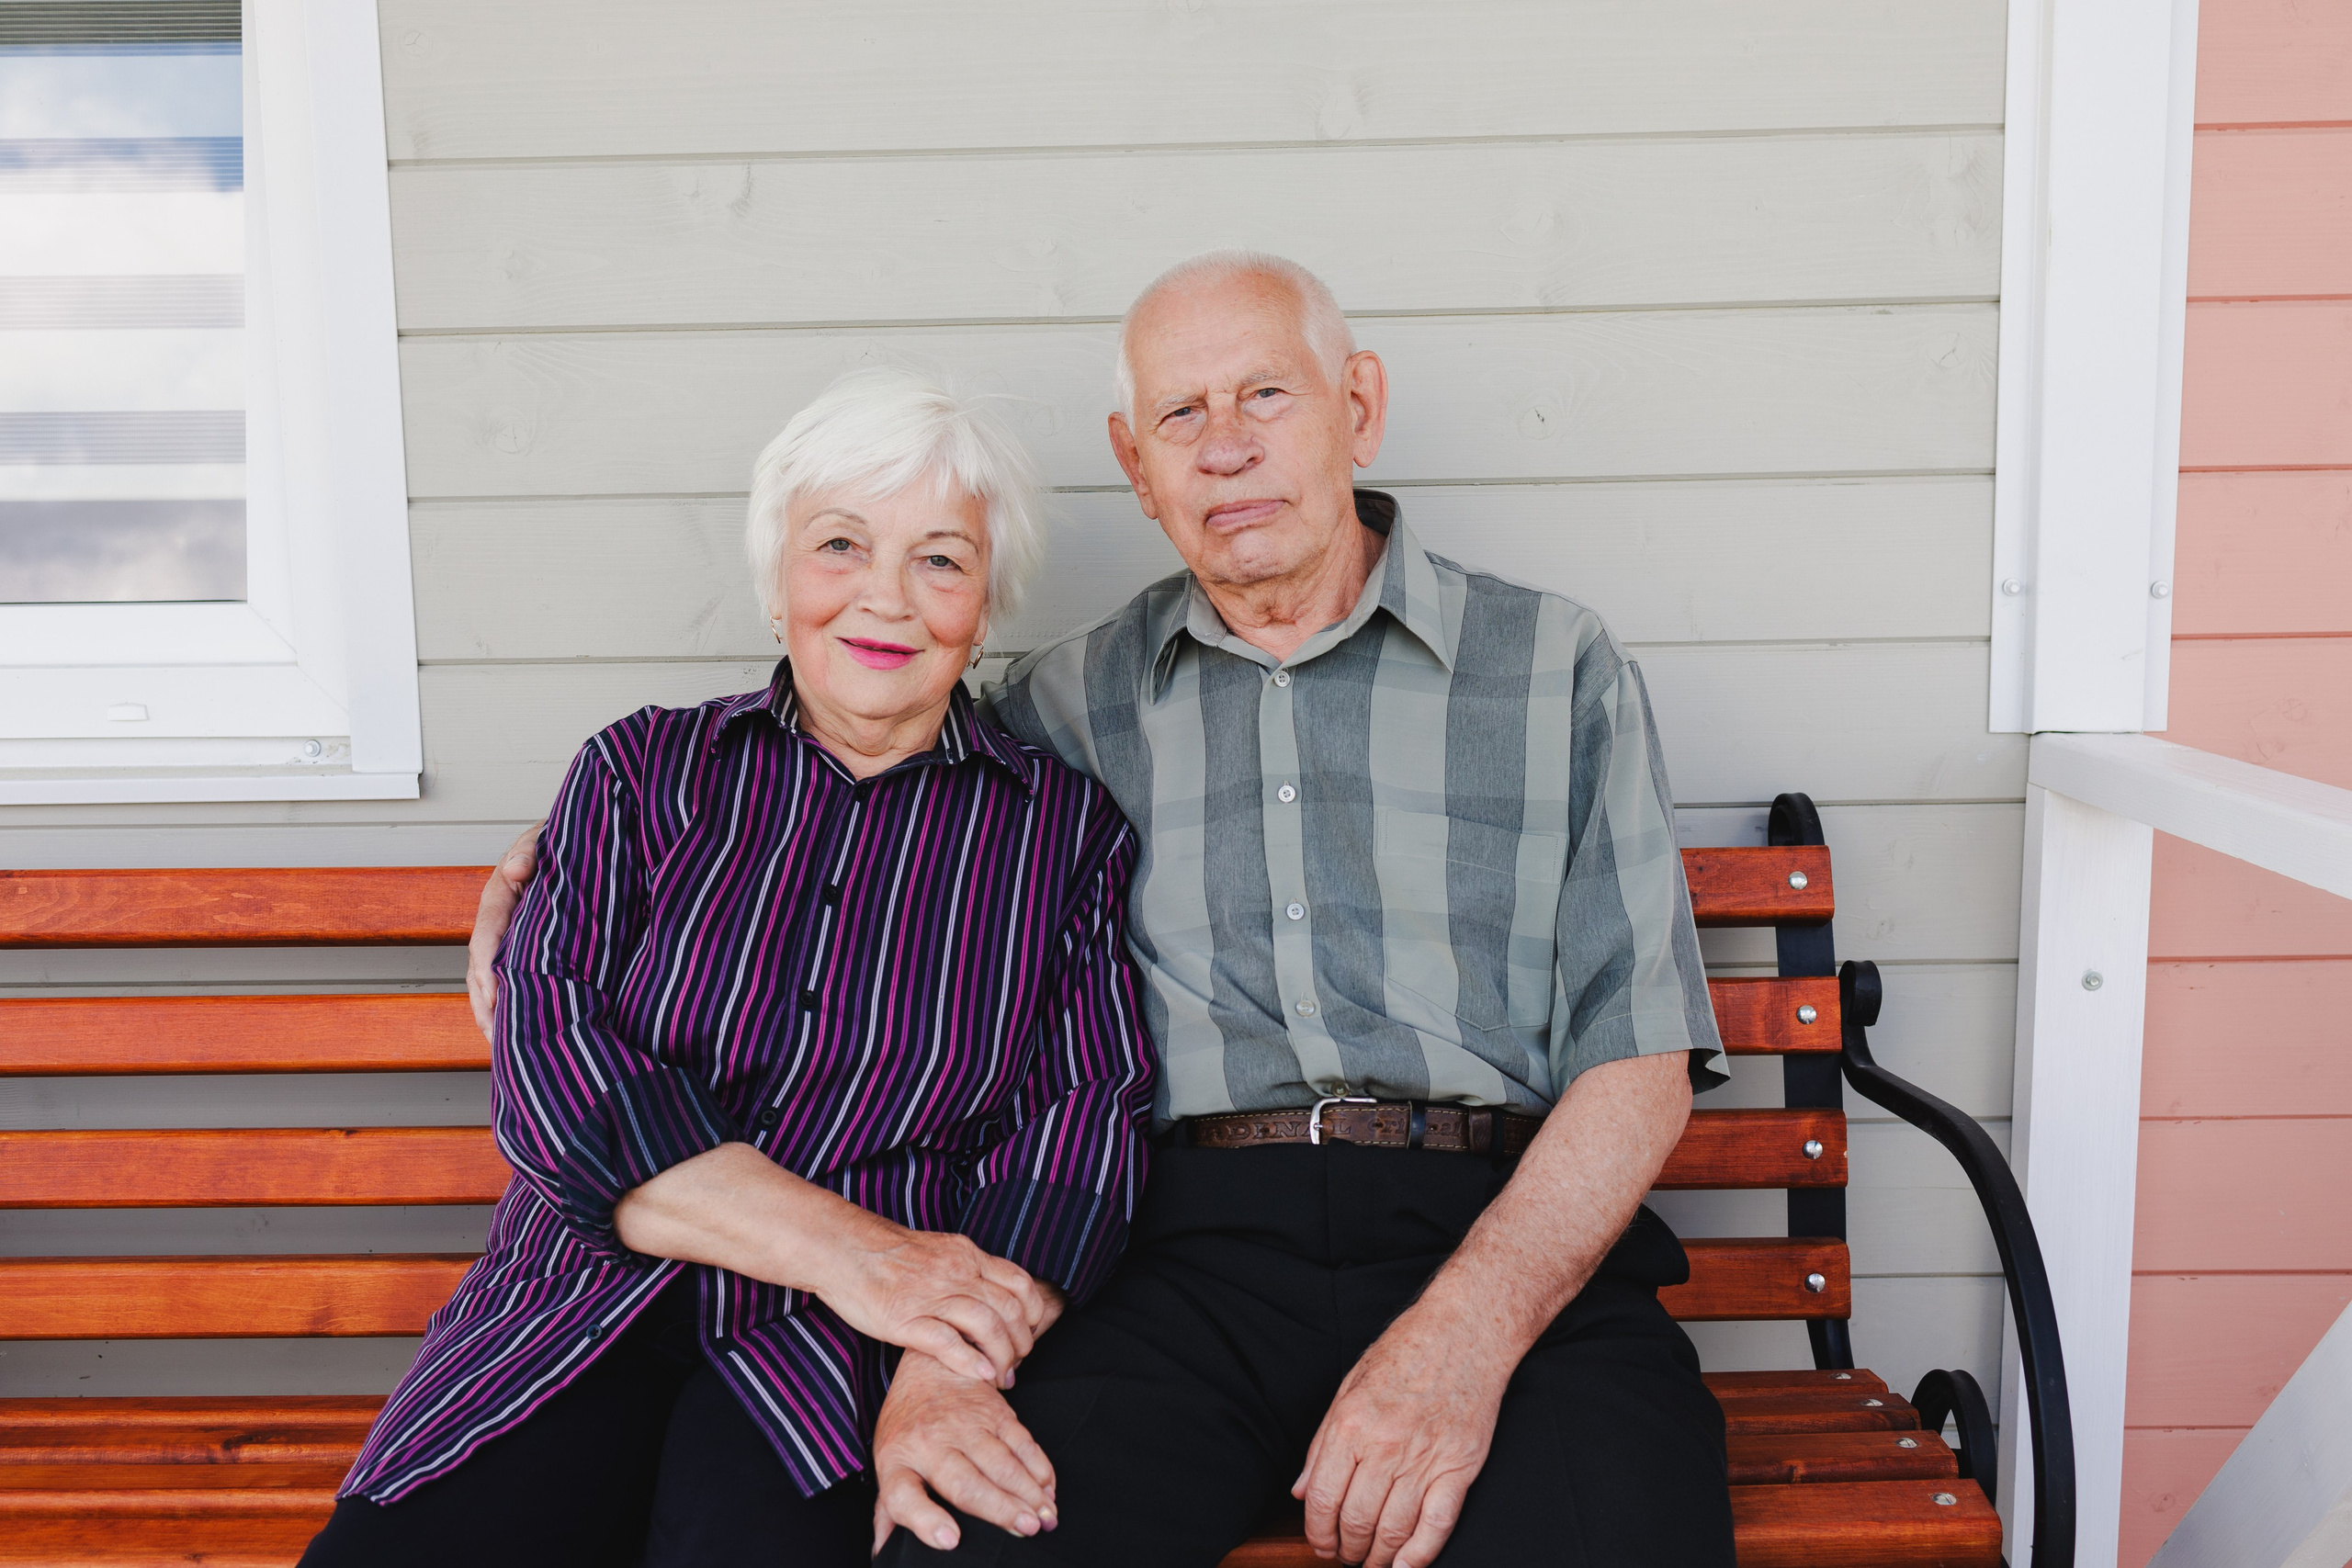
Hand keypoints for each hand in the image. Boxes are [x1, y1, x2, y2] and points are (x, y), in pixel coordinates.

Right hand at [466, 822, 542, 1037]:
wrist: (578, 843)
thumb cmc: (560, 840)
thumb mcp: (544, 837)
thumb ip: (530, 850)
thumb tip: (516, 869)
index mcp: (499, 896)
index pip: (487, 935)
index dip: (487, 967)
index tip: (494, 996)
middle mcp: (498, 921)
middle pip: (481, 967)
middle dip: (485, 1003)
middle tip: (495, 1037)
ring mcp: (509, 937)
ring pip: (490, 979)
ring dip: (493, 1012)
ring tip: (501, 1048)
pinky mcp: (525, 949)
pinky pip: (511, 979)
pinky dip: (510, 1005)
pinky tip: (517, 1032)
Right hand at [812, 1222, 1054, 1387]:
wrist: (842, 1248)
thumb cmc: (886, 1254)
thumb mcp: (938, 1249)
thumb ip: (966, 1268)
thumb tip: (991, 1292)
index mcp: (966, 1255)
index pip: (1020, 1283)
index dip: (1034, 1313)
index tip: (1030, 1333)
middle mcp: (956, 1273)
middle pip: (1009, 1309)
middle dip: (1022, 1342)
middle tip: (1018, 1363)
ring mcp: (931, 1295)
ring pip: (986, 1325)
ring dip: (1002, 1356)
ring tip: (1002, 1376)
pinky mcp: (905, 1319)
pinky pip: (947, 1341)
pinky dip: (970, 1361)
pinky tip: (981, 1375)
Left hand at [871, 1350, 1057, 1554]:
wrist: (929, 1362)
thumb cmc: (908, 1423)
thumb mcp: (887, 1460)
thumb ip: (889, 1508)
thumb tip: (882, 1552)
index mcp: (897, 1462)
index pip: (903, 1496)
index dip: (925, 1520)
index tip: (950, 1540)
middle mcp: (929, 1444)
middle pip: (965, 1483)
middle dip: (1000, 1509)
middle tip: (1027, 1530)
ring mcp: (964, 1424)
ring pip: (1001, 1463)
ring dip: (1028, 1492)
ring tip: (1045, 1517)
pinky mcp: (993, 1411)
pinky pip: (1022, 1442)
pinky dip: (1039, 1467)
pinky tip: (1048, 1488)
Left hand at [1293, 1301, 1507, 1566]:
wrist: (1465, 1331)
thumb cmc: (1405, 1352)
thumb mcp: (1348, 1387)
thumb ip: (1322, 1444)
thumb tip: (1302, 1492)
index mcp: (1350, 1425)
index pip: (1323, 1499)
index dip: (1317, 1533)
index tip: (1319, 1543)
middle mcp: (1384, 1446)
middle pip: (1356, 1521)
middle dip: (1345, 1549)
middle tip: (1344, 1555)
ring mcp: (1425, 1459)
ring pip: (1393, 1530)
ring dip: (1378, 1557)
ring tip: (1371, 1561)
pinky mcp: (1458, 1468)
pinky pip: (1437, 1525)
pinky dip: (1419, 1554)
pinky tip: (1406, 1566)